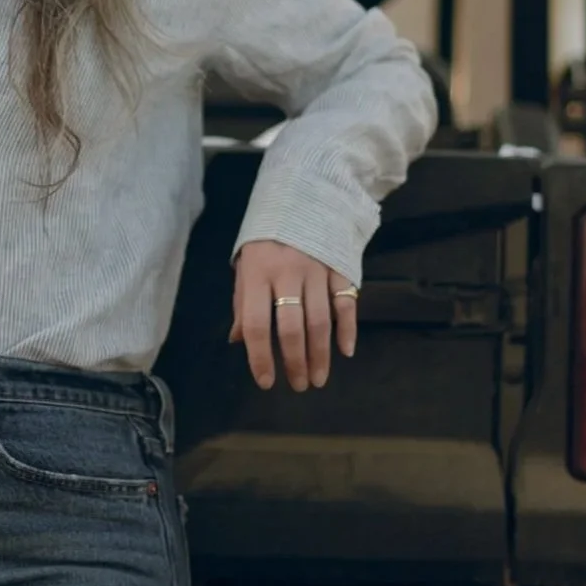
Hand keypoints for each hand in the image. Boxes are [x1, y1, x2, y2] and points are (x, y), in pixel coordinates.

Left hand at [230, 239, 357, 391]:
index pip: (254, 323)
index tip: (265, 381)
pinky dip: (347, 330)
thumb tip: (238, 341)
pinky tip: (345, 351)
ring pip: (319, 321)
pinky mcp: (339, 267)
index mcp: (256, 274)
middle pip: (291, 327)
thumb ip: (243, 303)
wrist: (298, 199)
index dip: (259, 356)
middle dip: (294, 362)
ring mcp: (315, 270)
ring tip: (318, 378)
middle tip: (298, 385)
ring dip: (320, 355)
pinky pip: (346, 303)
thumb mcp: (246, 267)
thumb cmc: (265, 241)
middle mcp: (286, 274)